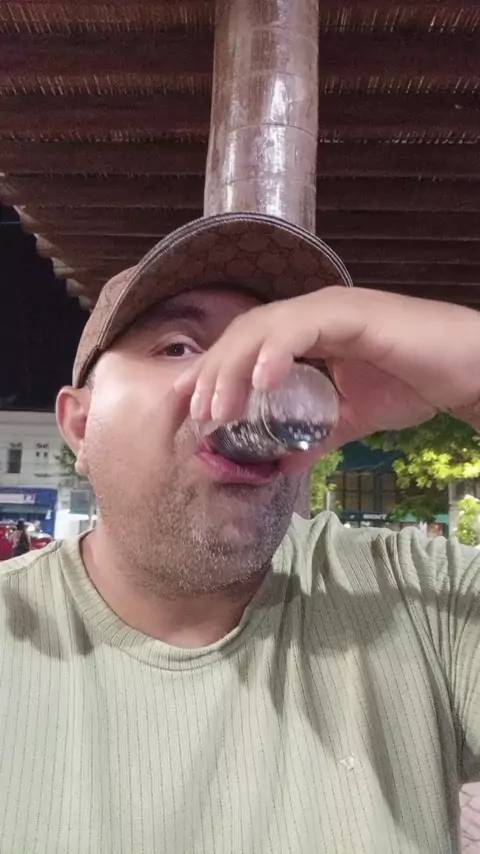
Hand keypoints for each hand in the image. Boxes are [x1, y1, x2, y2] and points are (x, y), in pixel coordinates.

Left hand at [174, 287, 479, 471]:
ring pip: (262, 327)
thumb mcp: (350, 419)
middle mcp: (309, 313)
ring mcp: (329, 308)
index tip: (190, 409)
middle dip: (213, 373)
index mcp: (304, 331)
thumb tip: (279, 464)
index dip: (213, 373)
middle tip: (198, 415)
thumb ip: (313, 436)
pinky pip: (302, 326)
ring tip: (220, 407)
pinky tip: (263, 382)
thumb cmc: (411, 383)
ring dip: (234, 367)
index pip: (244, 346)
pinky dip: (277, 352)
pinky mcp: (351, 312)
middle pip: (242, 334)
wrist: (465, 370)